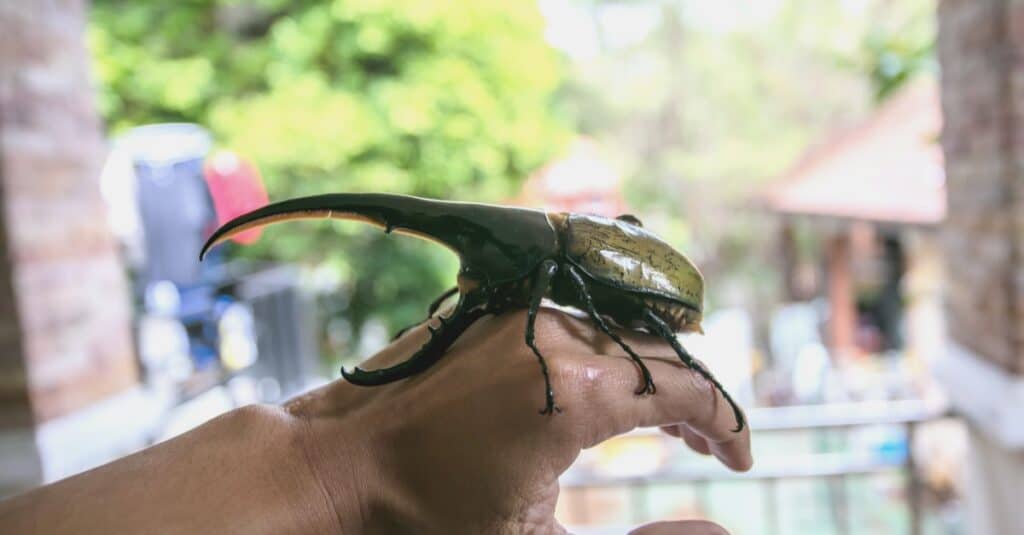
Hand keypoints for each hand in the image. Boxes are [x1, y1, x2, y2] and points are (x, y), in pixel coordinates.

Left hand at [285, 308, 751, 533]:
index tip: (740, 458)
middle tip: (706, 447)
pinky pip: (572, 320)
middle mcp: (551, 335)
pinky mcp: (490, 312)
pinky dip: (604, 353)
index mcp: (573, 392)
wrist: (332, 470)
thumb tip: (718, 528)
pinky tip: (600, 391)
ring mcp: (516, 316)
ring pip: (616, 331)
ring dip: (648, 373)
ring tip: (662, 425)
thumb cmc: (424, 520)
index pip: (683, 389)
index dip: (726, 423)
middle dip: (692, 401)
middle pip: (657, 352)